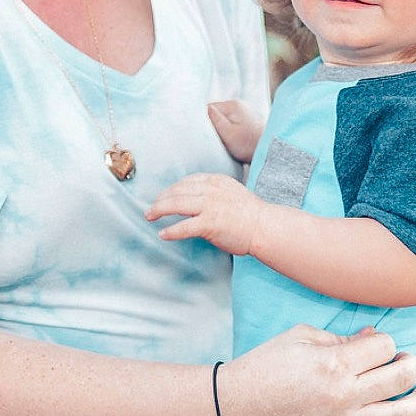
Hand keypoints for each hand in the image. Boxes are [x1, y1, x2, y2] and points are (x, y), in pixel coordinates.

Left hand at [146, 172, 270, 256]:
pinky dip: (171, 231)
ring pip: (176, 204)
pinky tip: (163, 234)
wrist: (265, 227)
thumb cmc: (251, 214)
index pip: (187, 181)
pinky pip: (184, 227)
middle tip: (151, 208)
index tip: (163, 196)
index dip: (171, 189)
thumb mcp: (232, 192)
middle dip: (161, 199)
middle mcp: (211, 190)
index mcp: (216, 181)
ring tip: (150, 217)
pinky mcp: (210, 224)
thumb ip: (214, 192)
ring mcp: (210, 206)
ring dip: (159, 210)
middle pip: (177, 191)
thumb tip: (196, 199)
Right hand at [207, 99, 263, 164]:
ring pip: (221, 118)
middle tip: (210, 137)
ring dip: (217, 128)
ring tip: (219, 139)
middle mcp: (237, 105)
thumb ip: (215, 120)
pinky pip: (228, 122)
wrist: (269, 150)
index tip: (201, 132)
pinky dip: (225, 130)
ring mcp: (241, 112)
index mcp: (232, 105)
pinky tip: (227, 139)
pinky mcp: (244, 120)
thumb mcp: (228, 134)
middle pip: (214, 112)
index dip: (201, 120)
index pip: (207, 108)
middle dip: (209, 124)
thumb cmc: (248, 144)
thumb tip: (204, 107)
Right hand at [219, 325, 415, 415]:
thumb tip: (374, 338)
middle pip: (401, 378)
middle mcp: (345, 395)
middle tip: (405, 360)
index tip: (376, 344)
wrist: (238, 404)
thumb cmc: (266, 364)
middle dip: (411, 364)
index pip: (384, 348)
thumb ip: (342, 338)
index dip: (386, 342)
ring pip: (400, 414)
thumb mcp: (302, 337)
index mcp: (334, 363)